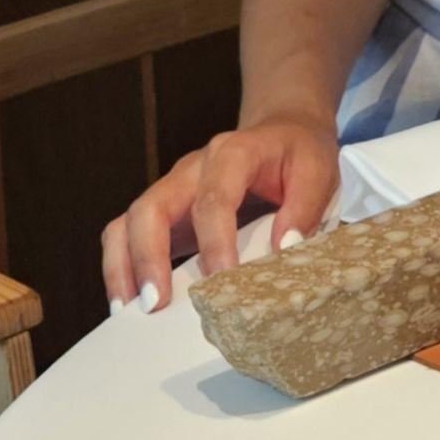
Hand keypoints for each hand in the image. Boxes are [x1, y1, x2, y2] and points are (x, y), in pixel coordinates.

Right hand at [101, 112, 342, 313]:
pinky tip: (129, 301)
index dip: (214, 242)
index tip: (221, 280)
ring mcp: (173, 190)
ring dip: (124, 266)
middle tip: (156, 302)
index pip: (213, 199)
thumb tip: (283, 250)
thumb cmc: (298, 154)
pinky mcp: (166, 212)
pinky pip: (128, 234)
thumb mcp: (317, 171)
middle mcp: (192, 170)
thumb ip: (304, 209)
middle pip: (152, 207)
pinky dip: (123, 267)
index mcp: (232, 153)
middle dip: (148, 256)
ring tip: (130, 309)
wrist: (282, 130)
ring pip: (128, 222)